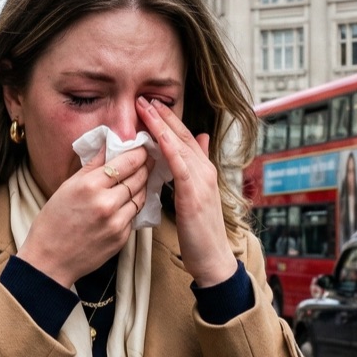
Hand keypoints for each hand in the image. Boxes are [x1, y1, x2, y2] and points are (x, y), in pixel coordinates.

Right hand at [16, 146, 151, 286]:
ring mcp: (116, 222)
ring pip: (141, 196)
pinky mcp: (122, 237)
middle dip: (145, 166)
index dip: (139, 152)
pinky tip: (129, 199)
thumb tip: (107, 144)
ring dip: (143, 185)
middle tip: (148, 159)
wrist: (49, 260)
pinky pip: (134, 215)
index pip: (126, 162)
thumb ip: (91, 165)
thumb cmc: (53, 221)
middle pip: (138, 177)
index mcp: (89, 186)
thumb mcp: (67, 187)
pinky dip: (134, 205)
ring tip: (142, 177)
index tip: (142, 147)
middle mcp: (106, 203)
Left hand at [137, 96, 233, 286]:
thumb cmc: (200, 231)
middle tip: (143, 98)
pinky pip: (180, 166)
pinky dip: (169, 149)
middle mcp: (205, 171)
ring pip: (180, 145)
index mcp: (203, 171)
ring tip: (145, 108)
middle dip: (162, 116)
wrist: (212, 258)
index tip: (150, 105)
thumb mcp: (197, 196)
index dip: (167, 120)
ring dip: (162, 125)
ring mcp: (202, 181)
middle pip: (182, 135)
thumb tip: (198, 142)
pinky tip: (158, 137)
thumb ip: (195, 169)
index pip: (184, 138)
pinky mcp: (194, 194)